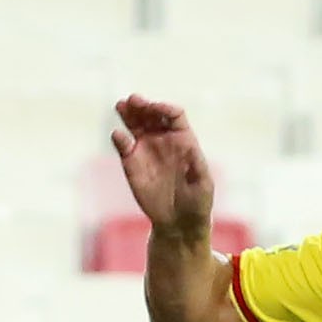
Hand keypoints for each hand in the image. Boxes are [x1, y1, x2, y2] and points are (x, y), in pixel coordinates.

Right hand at [110, 91, 217, 237]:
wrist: (179, 221)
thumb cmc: (198, 201)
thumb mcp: (203, 183)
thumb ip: (197, 165)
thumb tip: (190, 146)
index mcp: (184, 139)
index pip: (173, 115)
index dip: (164, 108)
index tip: (156, 108)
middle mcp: (163, 140)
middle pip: (152, 115)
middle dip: (143, 106)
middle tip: (133, 100)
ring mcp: (146, 149)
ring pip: (135, 125)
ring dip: (128, 114)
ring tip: (121, 105)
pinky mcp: (131, 164)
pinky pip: (124, 146)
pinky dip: (119, 139)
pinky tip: (118, 135)